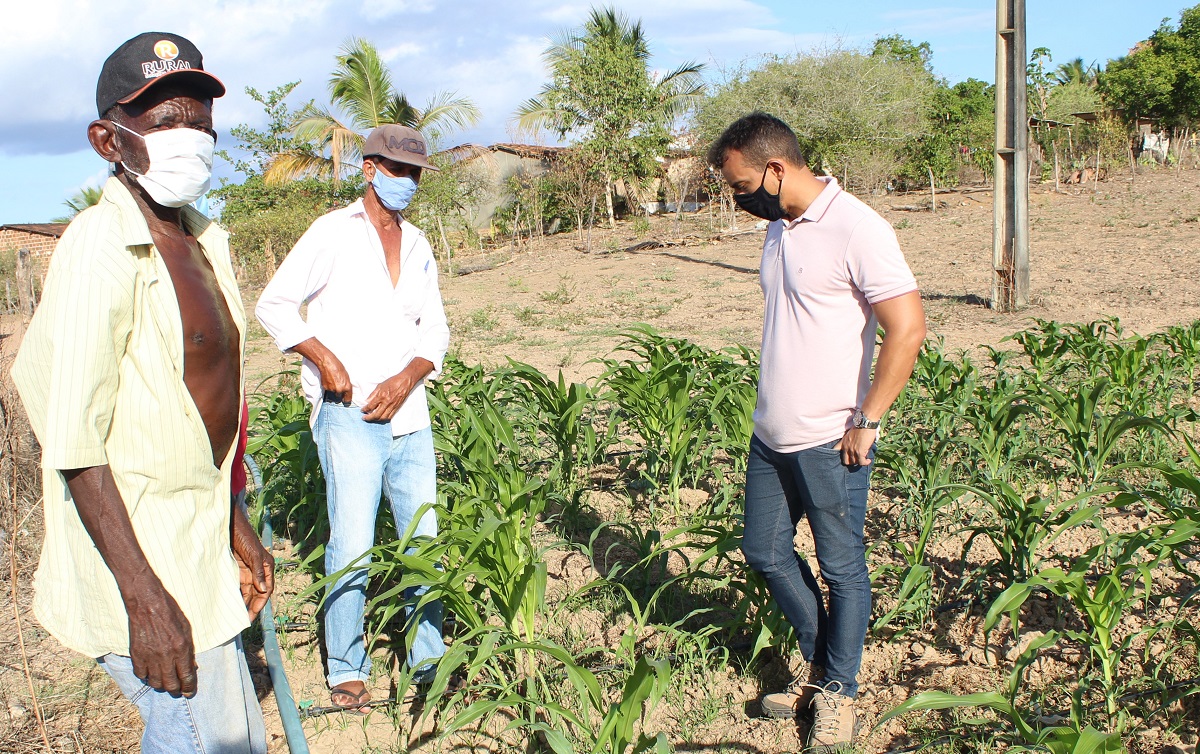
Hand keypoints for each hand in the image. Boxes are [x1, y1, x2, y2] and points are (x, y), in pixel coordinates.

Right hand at [123, 577, 196, 696]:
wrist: (147, 603)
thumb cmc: (170, 612)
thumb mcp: (187, 628)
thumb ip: (189, 649)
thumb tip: (191, 666)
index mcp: (181, 648)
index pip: (187, 676)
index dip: (189, 687)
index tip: (190, 692)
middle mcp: (166, 656)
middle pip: (171, 684)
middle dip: (176, 690)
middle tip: (178, 690)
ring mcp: (150, 657)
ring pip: (155, 683)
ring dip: (161, 685)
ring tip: (165, 682)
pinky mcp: (136, 655)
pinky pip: (141, 675)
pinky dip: (146, 677)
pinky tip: (150, 674)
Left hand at [231, 507, 273, 620]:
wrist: (228, 525)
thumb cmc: (244, 536)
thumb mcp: (252, 554)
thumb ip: (258, 571)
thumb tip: (262, 589)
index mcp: (266, 567)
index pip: (266, 590)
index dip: (259, 604)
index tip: (250, 616)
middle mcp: (258, 571)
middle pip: (256, 593)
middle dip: (251, 606)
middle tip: (241, 621)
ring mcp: (247, 571)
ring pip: (246, 591)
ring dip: (242, 602)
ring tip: (234, 616)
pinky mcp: (237, 569)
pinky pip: (237, 586)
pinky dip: (234, 595)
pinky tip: (228, 603)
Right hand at [319, 354, 352, 404]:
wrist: (327, 364)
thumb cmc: (338, 367)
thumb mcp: (346, 376)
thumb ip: (346, 385)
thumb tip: (346, 390)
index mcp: (347, 387)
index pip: (348, 399)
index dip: (346, 400)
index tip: (345, 400)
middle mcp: (340, 390)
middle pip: (340, 397)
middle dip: (339, 394)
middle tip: (338, 387)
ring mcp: (332, 390)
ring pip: (333, 394)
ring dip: (333, 390)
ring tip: (333, 382)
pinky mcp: (325, 388)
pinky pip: (328, 390)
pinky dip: (328, 387)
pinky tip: (329, 380)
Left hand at [361, 371, 418, 421]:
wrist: (404, 382)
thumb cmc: (392, 382)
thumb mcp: (380, 385)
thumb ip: (373, 394)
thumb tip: (367, 401)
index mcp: (381, 396)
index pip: (371, 406)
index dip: (365, 409)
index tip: (362, 410)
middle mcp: (386, 402)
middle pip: (376, 415)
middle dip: (369, 418)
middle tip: (364, 418)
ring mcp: (392, 406)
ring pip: (383, 417)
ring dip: (376, 420)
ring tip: (372, 418)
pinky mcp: (397, 408)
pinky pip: (390, 416)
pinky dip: (384, 418)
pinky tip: (380, 417)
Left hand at [834, 427, 875, 466]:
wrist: (865, 423)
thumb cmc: (860, 427)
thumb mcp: (851, 434)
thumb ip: (850, 442)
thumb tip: (856, 449)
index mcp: (843, 442)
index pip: (836, 451)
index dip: (841, 456)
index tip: (847, 457)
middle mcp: (846, 447)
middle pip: (846, 461)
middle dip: (852, 462)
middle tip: (858, 459)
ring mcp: (852, 450)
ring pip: (854, 462)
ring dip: (860, 462)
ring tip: (865, 460)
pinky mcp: (859, 452)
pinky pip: (861, 462)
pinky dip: (865, 463)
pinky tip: (868, 460)